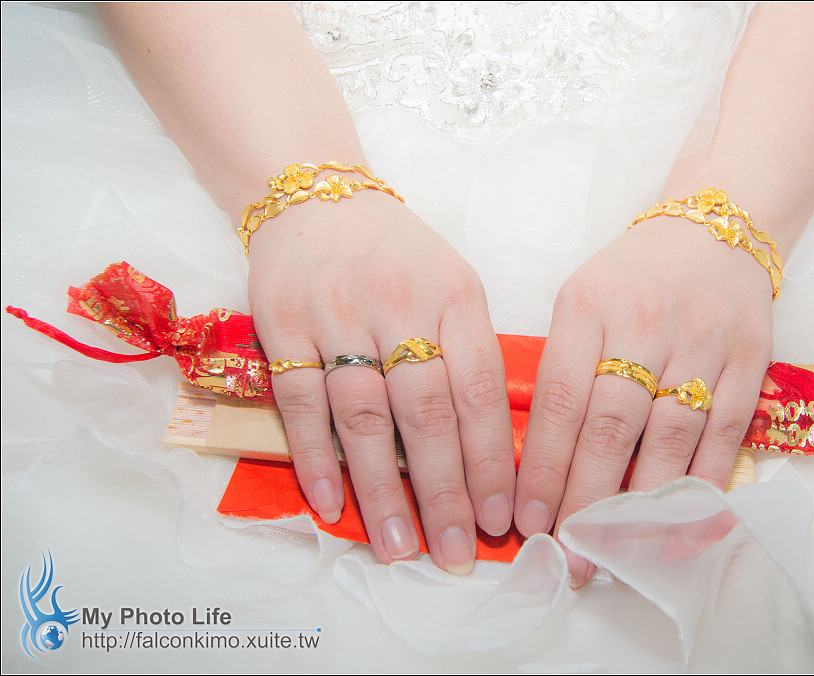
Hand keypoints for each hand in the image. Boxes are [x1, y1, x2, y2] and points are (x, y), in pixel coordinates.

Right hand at [247, 191, 515, 574]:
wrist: (317, 198)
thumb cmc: (399, 257)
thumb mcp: (453, 286)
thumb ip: (470, 355)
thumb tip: (488, 455)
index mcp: (455, 296)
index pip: (480, 391)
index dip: (490, 462)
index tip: (499, 520)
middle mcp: (400, 304)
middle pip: (427, 413)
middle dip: (445, 492)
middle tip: (455, 556)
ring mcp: (337, 314)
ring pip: (364, 417)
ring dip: (381, 490)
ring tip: (398, 548)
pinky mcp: (281, 324)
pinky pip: (300, 403)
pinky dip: (315, 459)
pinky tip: (330, 506)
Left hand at [514, 214, 773, 585]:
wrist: (717, 230)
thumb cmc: (633, 276)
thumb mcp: (580, 299)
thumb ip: (561, 367)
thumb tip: (541, 461)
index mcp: (589, 305)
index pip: (561, 399)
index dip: (544, 467)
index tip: (528, 520)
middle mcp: (647, 323)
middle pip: (612, 425)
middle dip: (585, 498)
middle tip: (569, 553)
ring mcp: (704, 343)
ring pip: (669, 438)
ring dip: (640, 504)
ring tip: (615, 550)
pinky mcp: (751, 362)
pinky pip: (724, 435)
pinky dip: (701, 483)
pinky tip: (679, 523)